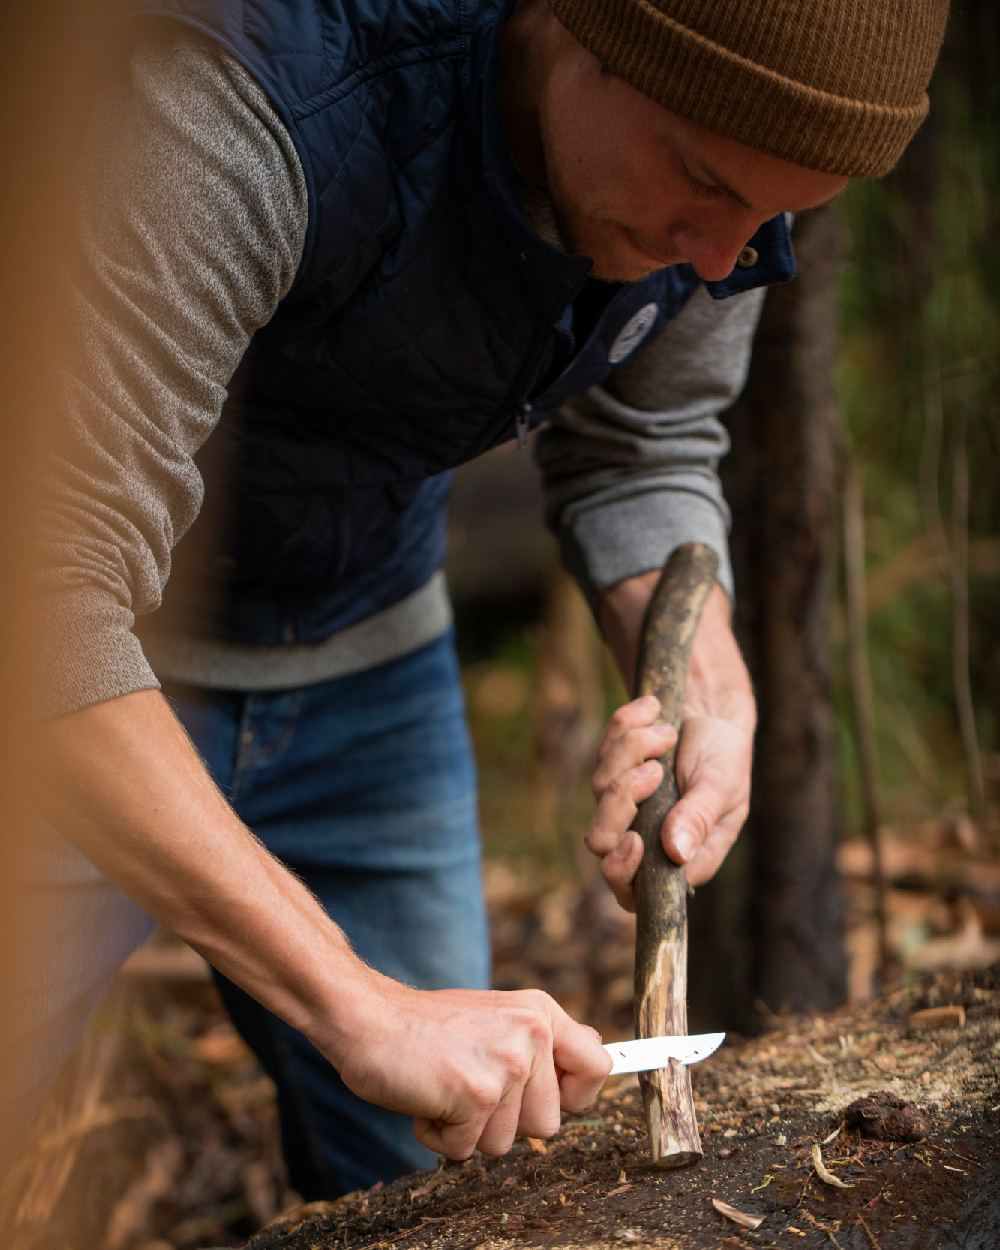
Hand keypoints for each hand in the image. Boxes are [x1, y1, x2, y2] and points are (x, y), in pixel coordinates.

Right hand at [325, 974, 611, 1160]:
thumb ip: (539, 1043)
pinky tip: (425, 1096)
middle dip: (505, 1121)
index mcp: (540, 1013)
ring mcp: (506, 1064)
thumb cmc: (426, 1028)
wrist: (366, 1019)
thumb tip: (600, 1062)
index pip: (598, 1065)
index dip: (577, 1096)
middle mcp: (531, 1034)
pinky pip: (467, 1150)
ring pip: (506, 1143)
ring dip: (469, 1129)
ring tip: (444, 1085)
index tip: (549, 1099)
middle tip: (468, 1082)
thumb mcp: (497, 1018)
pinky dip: (439, 1136)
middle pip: (549, 1124)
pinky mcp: (477, 1094)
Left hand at [590, 576, 755, 906]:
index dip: (623, 870)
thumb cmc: (725, 757)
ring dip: (632, 752)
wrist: (711, 712)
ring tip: (667, 734)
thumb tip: (677, 853)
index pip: (636, 891)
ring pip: (600, 790)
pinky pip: (602, 753)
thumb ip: (699, 818)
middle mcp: (646, 838)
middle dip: (623, 800)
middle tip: (654, 770)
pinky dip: (626, 727)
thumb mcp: (721, 786)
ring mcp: (624, 806)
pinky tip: (652, 712)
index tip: (633, 839)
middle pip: (602, 842)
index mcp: (680, 858)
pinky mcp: (611, 774)